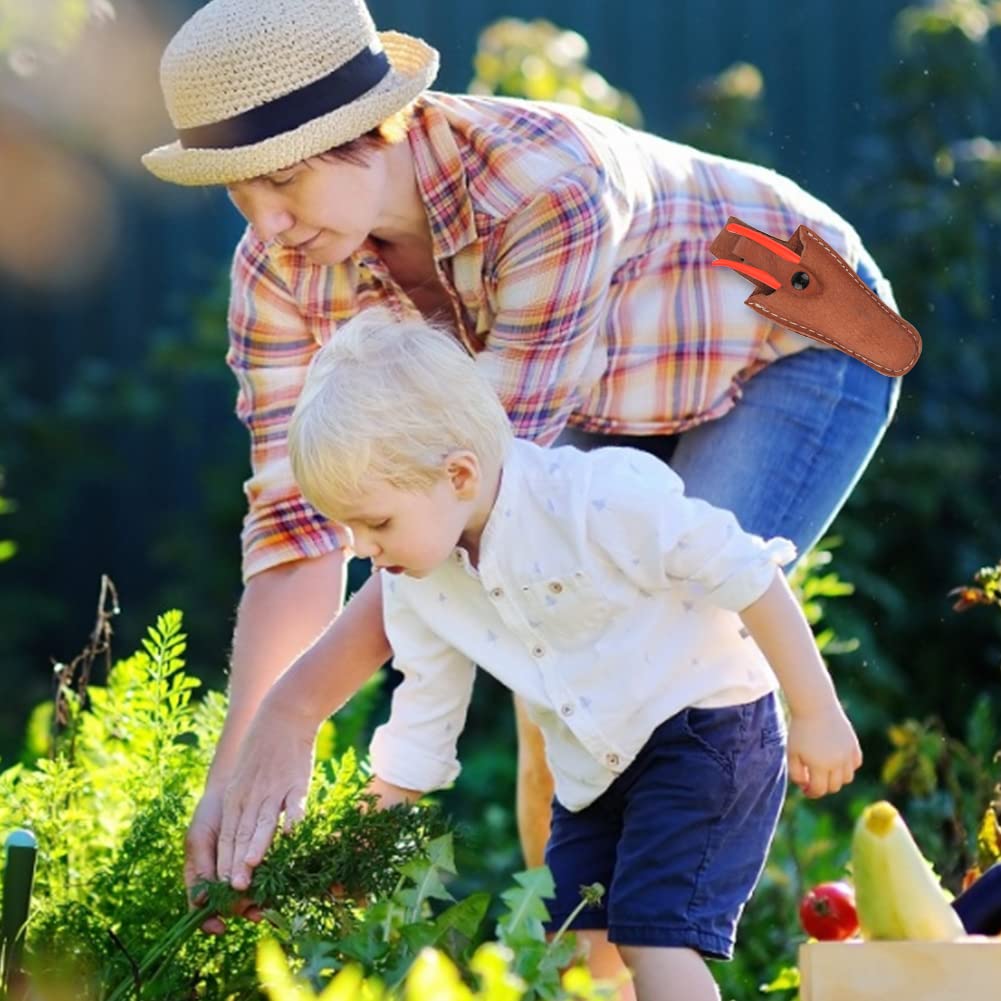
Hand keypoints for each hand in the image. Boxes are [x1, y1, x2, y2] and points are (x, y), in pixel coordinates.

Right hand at [184, 788, 262, 933]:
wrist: (233, 788)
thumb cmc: (210, 815)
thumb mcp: (199, 838)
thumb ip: (200, 867)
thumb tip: (202, 901)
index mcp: (201, 878)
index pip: (201, 909)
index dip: (209, 922)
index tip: (220, 928)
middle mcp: (221, 879)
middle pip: (229, 906)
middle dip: (242, 912)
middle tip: (255, 914)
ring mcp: (240, 871)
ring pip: (248, 897)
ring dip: (258, 905)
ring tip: (268, 909)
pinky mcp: (261, 860)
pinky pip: (265, 879)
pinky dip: (270, 887)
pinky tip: (279, 890)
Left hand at [215, 694, 318, 892]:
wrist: (282, 715)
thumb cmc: (263, 750)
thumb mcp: (244, 779)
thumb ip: (243, 808)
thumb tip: (242, 843)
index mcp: (235, 798)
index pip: (227, 837)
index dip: (225, 864)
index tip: (223, 891)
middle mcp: (250, 796)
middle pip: (241, 835)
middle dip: (237, 864)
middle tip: (234, 892)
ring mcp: (273, 789)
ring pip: (263, 822)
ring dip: (257, 846)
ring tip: (251, 868)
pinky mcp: (296, 781)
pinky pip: (294, 804)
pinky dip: (292, 820)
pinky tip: (291, 836)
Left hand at [786, 703, 861, 797]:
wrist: (815, 705)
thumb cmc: (800, 729)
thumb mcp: (792, 752)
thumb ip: (796, 773)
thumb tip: (806, 787)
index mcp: (819, 765)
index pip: (819, 790)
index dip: (811, 793)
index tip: (806, 789)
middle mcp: (837, 762)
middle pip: (834, 786)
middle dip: (823, 786)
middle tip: (814, 779)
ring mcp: (848, 754)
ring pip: (847, 778)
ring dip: (837, 778)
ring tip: (824, 769)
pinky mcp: (854, 746)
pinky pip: (855, 764)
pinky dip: (847, 766)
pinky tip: (836, 759)